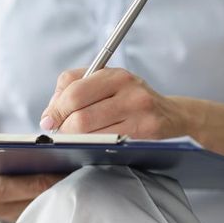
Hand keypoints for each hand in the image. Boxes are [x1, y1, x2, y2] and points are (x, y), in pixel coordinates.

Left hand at [39, 68, 195, 138]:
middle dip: (63, 128)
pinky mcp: (146, 134)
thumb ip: (74, 87)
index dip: (55, 109)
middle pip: (79, 116)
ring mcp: (140, 114)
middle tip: (59, 134)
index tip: (48, 120)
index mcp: (116, 75)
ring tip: (74, 140)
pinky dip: (92, 147)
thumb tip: (49, 112)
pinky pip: (107, 145)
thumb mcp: (107, 83)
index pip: (74, 92)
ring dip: (75, 140)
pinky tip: (91, 146)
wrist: (175, 118)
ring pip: (90, 134)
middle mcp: (130, 92)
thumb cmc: (131, 100)